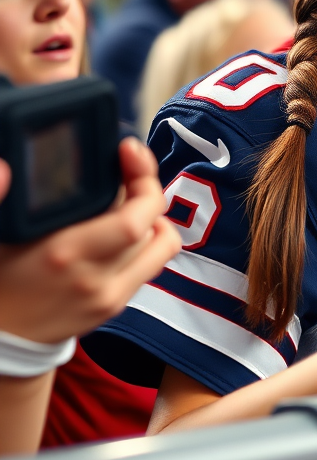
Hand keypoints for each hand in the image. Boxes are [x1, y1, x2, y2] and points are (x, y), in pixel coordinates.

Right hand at [0, 138, 180, 343]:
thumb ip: (6, 200)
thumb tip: (5, 167)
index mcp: (64, 254)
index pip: (133, 218)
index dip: (142, 179)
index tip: (130, 152)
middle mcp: (94, 277)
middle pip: (153, 226)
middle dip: (147, 192)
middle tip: (130, 173)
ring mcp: (109, 296)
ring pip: (159, 245)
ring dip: (151, 219)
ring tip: (128, 204)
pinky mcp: (114, 307)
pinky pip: (151, 265)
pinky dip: (148, 242)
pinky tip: (126, 232)